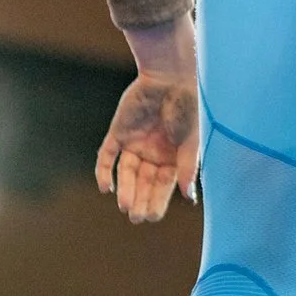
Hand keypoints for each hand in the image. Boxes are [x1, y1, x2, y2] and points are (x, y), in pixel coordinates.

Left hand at [95, 70, 201, 221]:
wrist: (170, 77)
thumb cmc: (187, 107)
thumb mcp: (191, 141)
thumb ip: (188, 168)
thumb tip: (190, 197)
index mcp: (172, 158)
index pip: (163, 186)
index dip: (157, 201)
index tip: (152, 217)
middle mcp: (152, 154)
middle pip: (143, 182)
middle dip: (140, 199)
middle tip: (136, 218)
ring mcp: (134, 144)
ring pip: (126, 173)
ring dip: (124, 189)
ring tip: (124, 205)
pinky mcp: (118, 133)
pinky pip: (108, 156)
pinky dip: (104, 171)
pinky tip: (105, 187)